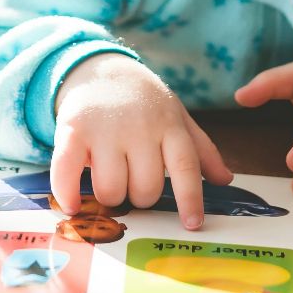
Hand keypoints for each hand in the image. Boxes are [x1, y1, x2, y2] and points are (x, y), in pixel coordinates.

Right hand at [52, 52, 232, 229]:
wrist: (100, 68)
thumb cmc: (143, 101)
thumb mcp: (176, 117)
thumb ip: (201, 150)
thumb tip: (225, 180)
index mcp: (169, 126)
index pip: (185, 166)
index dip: (190, 198)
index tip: (192, 224)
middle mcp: (139, 128)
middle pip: (145, 189)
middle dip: (140, 197)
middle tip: (133, 182)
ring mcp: (105, 129)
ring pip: (111, 189)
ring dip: (110, 196)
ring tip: (109, 180)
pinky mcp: (72, 130)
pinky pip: (67, 171)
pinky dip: (68, 194)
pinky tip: (72, 206)